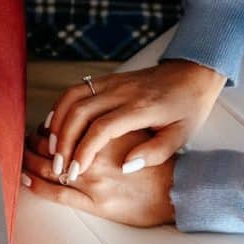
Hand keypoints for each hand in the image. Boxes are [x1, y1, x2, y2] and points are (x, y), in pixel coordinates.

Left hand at [23, 129, 175, 226]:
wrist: (180, 191)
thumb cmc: (160, 161)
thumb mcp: (137, 132)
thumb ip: (109, 126)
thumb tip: (81, 120)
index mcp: (105, 136)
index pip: (64, 127)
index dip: (47, 128)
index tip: (39, 128)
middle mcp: (96, 157)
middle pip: (51, 146)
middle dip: (32, 142)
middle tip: (22, 140)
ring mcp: (94, 182)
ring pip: (48, 167)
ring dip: (29, 160)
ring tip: (21, 156)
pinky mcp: (96, 203)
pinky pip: (57, 194)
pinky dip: (37, 185)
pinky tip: (25, 178)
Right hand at [45, 60, 224, 181]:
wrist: (191, 73)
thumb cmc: (187, 108)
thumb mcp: (182, 135)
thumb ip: (155, 153)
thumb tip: (125, 166)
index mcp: (141, 108)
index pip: (102, 128)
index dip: (84, 150)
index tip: (75, 171)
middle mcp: (122, 91)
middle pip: (79, 113)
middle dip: (63, 141)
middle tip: (58, 165)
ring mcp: (111, 82)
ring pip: (71, 99)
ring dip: (57, 124)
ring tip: (52, 148)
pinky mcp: (105, 79)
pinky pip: (74, 91)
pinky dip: (60, 108)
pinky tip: (55, 125)